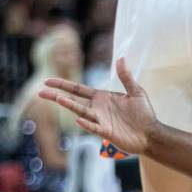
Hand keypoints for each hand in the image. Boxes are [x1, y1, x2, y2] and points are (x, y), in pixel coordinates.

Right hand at [39, 57, 158, 155]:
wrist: (151, 133)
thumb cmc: (144, 113)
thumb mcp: (136, 91)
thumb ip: (126, 76)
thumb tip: (121, 58)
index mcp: (101, 97)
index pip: (78, 89)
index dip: (63, 85)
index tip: (48, 81)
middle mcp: (97, 108)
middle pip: (73, 100)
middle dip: (57, 96)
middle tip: (40, 92)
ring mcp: (100, 120)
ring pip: (80, 112)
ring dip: (69, 106)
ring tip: (57, 99)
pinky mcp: (106, 132)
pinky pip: (94, 127)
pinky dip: (86, 124)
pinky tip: (77, 118)